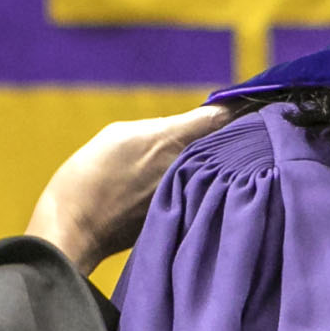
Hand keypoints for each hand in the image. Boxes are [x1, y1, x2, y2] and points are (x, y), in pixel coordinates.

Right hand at [28, 105, 234, 276]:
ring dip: (226, 164)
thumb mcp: (121, 134)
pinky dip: (208, 187)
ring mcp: (187, 196)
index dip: (242, 108)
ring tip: (234, 154)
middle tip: (250, 126)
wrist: (73, 228)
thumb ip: (160, 128)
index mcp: (173, 140)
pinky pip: (204, 195)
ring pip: (219, 173)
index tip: (256, 102)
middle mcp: (188, 168)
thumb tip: (186, 129)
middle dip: (238, 137)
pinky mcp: (182, 217)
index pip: (222, 118)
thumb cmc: (89, 176)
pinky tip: (208, 184)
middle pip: (228, 147)